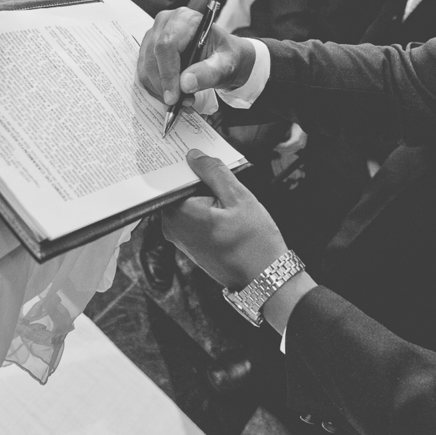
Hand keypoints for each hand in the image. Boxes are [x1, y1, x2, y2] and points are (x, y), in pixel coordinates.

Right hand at [136, 8, 255, 106]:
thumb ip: (208, 73)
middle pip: (152, 58)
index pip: (167, 45)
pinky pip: (144, 73)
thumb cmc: (224, 56)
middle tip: (183, 103)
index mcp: (185, 19)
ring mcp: (153, 35)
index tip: (174, 98)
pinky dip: (157, 89)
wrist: (220, 56)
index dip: (168, 73)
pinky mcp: (147, 50)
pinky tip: (174, 94)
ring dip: (161, 90)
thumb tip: (185, 84)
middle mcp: (164, 23)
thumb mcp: (225, 65)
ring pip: (145, 68)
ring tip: (183, 99)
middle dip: (165, 86)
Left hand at [162, 150, 287, 289]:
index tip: (205, 159)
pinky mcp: (189, 245)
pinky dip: (206, 210)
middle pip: (180, 190)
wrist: (263, 279)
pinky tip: (226, 211)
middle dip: (199, 181)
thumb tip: (194, 155)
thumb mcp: (239, 198)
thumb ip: (213, 172)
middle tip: (223, 176)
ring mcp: (180, 238)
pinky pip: (192, 218)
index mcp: (179, 213)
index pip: (175, 177)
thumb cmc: (254, 242)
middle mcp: (172, 227)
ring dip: (204, 195)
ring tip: (228, 196)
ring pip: (187, 204)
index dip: (190, 165)